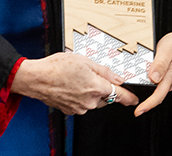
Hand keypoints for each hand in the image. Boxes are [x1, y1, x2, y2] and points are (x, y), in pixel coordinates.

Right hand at [11, 52, 138, 114]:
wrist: (36, 78)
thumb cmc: (57, 67)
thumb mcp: (85, 61)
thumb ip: (105, 71)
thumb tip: (118, 78)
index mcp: (97, 88)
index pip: (120, 95)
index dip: (129, 97)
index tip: (135, 98)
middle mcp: (90, 101)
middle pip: (105, 97)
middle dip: (103, 88)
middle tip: (90, 75)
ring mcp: (79, 108)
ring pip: (93, 101)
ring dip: (90, 92)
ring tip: (77, 78)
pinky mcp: (70, 110)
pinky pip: (81, 104)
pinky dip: (79, 96)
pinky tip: (71, 85)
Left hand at [135, 26, 171, 116]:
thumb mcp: (167, 50)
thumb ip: (160, 64)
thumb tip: (153, 78)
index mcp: (168, 77)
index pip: (158, 96)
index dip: (147, 106)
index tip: (138, 112)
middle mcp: (168, 81)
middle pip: (155, 96)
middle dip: (142, 103)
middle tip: (128, 101)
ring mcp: (167, 80)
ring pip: (155, 90)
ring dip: (144, 94)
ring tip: (130, 92)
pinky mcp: (166, 76)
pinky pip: (155, 84)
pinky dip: (146, 84)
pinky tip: (139, 80)